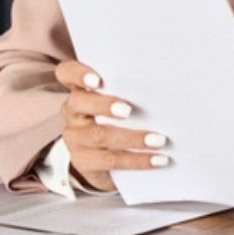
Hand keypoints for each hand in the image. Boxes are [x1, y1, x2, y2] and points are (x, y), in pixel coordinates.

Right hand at [54, 60, 169, 190]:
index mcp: (81, 89)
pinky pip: (111, 160)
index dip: (78, 74)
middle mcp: (73, 111)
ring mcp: (75, 137)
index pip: (67, 73)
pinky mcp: (84, 161)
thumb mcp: (120, 100)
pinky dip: (138, 160)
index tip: (98, 80)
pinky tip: (158, 159)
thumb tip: (166, 85)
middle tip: (129, 110)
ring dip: (133, 138)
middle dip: (104, 105)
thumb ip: (131, 90)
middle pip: (79, 103)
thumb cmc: (120, 118)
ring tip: (159, 140)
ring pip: (99, 135)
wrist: (105, 160)